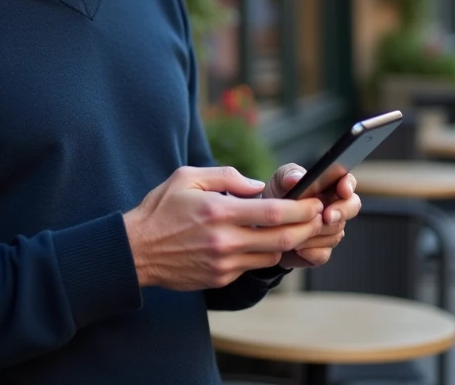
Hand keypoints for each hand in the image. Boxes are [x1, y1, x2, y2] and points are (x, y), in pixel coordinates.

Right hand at [123, 166, 323, 290]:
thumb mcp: (187, 177)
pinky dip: (265, 253)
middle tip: (319, 217)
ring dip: (289, 242)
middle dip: (307, 228)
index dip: (301, 209)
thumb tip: (257, 186)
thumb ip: (226, 176)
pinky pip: (252, 266)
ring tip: (298, 228)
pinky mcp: (220, 278)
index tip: (314, 202)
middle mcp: (224, 240)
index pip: (273, 213)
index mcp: (218, 212)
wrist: (136, 251)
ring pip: (272, 255)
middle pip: (282, 238)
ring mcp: (223, 263)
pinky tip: (267, 241)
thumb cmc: (160, 209)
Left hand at [263, 164, 361, 267]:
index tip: (343, 190)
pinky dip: (310, 251)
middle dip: (341, 212)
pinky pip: (323, 254)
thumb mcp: (279, 181)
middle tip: (327, 215)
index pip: (347, 182)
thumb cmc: (277, 198)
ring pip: (335, 233)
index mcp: (329, 187)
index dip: (348, 185)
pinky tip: (297, 247)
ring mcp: (331, 231)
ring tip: (295, 230)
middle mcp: (335, 208)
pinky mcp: (321, 251)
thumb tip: (297, 178)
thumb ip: (289, 174)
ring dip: (316, 233)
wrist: (264, 226)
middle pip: (351, 208)